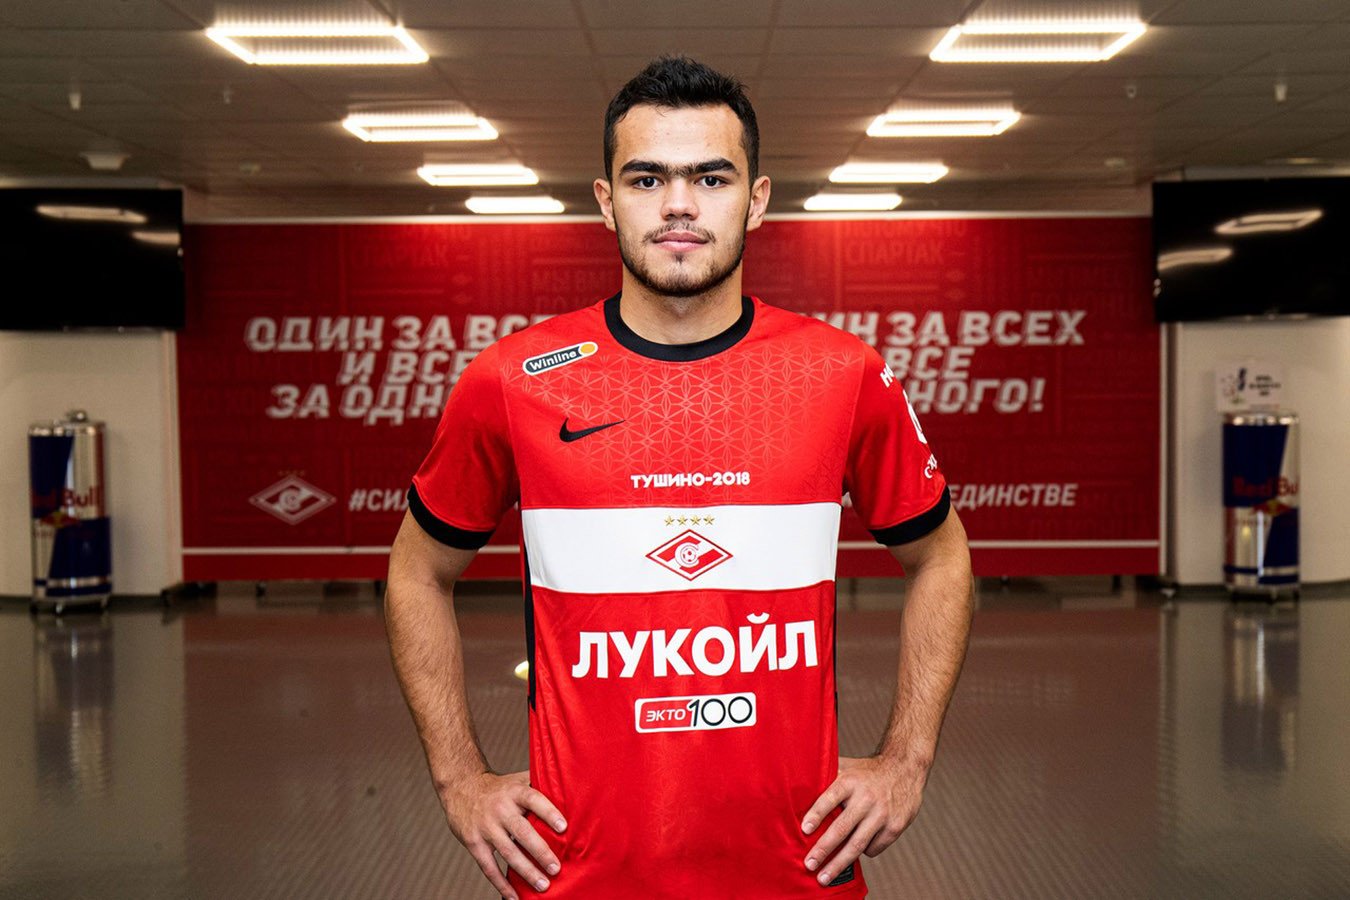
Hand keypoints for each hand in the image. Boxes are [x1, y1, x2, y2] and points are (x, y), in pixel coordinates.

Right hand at [441, 770, 566, 898]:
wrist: (460, 786)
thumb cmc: (498, 787)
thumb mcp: (517, 780)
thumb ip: (539, 785)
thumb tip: (571, 789)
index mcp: (515, 792)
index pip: (534, 800)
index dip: (549, 813)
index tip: (563, 828)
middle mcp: (500, 809)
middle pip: (522, 831)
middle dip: (540, 851)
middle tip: (556, 868)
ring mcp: (486, 827)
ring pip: (508, 852)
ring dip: (526, 871)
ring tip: (543, 885)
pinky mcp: (474, 842)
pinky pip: (488, 867)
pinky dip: (501, 884)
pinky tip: (514, 897)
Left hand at [800, 755, 926, 886]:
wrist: (905, 769)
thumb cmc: (867, 772)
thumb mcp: (847, 767)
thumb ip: (826, 774)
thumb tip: (795, 779)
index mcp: (850, 781)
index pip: (830, 798)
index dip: (817, 814)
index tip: (804, 830)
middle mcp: (866, 798)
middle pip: (842, 828)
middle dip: (823, 849)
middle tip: (809, 864)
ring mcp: (882, 814)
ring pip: (857, 844)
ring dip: (838, 863)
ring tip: (823, 877)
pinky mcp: (894, 827)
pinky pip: (873, 848)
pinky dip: (862, 853)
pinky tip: (854, 850)